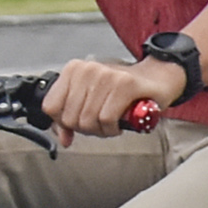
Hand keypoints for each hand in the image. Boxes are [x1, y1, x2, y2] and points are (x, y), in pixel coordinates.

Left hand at [42, 55, 178, 142]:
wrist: (157, 79)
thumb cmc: (124, 90)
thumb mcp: (91, 99)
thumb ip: (71, 117)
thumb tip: (62, 137)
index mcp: (74, 70)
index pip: (50, 106)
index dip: (63, 122)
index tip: (78, 122)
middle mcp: (88, 70)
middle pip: (70, 118)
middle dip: (85, 129)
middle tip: (100, 124)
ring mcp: (106, 75)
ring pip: (88, 120)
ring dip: (101, 130)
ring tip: (111, 123)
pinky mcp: (125, 85)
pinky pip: (107, 119)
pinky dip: (113, 128)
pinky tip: (119, 123)